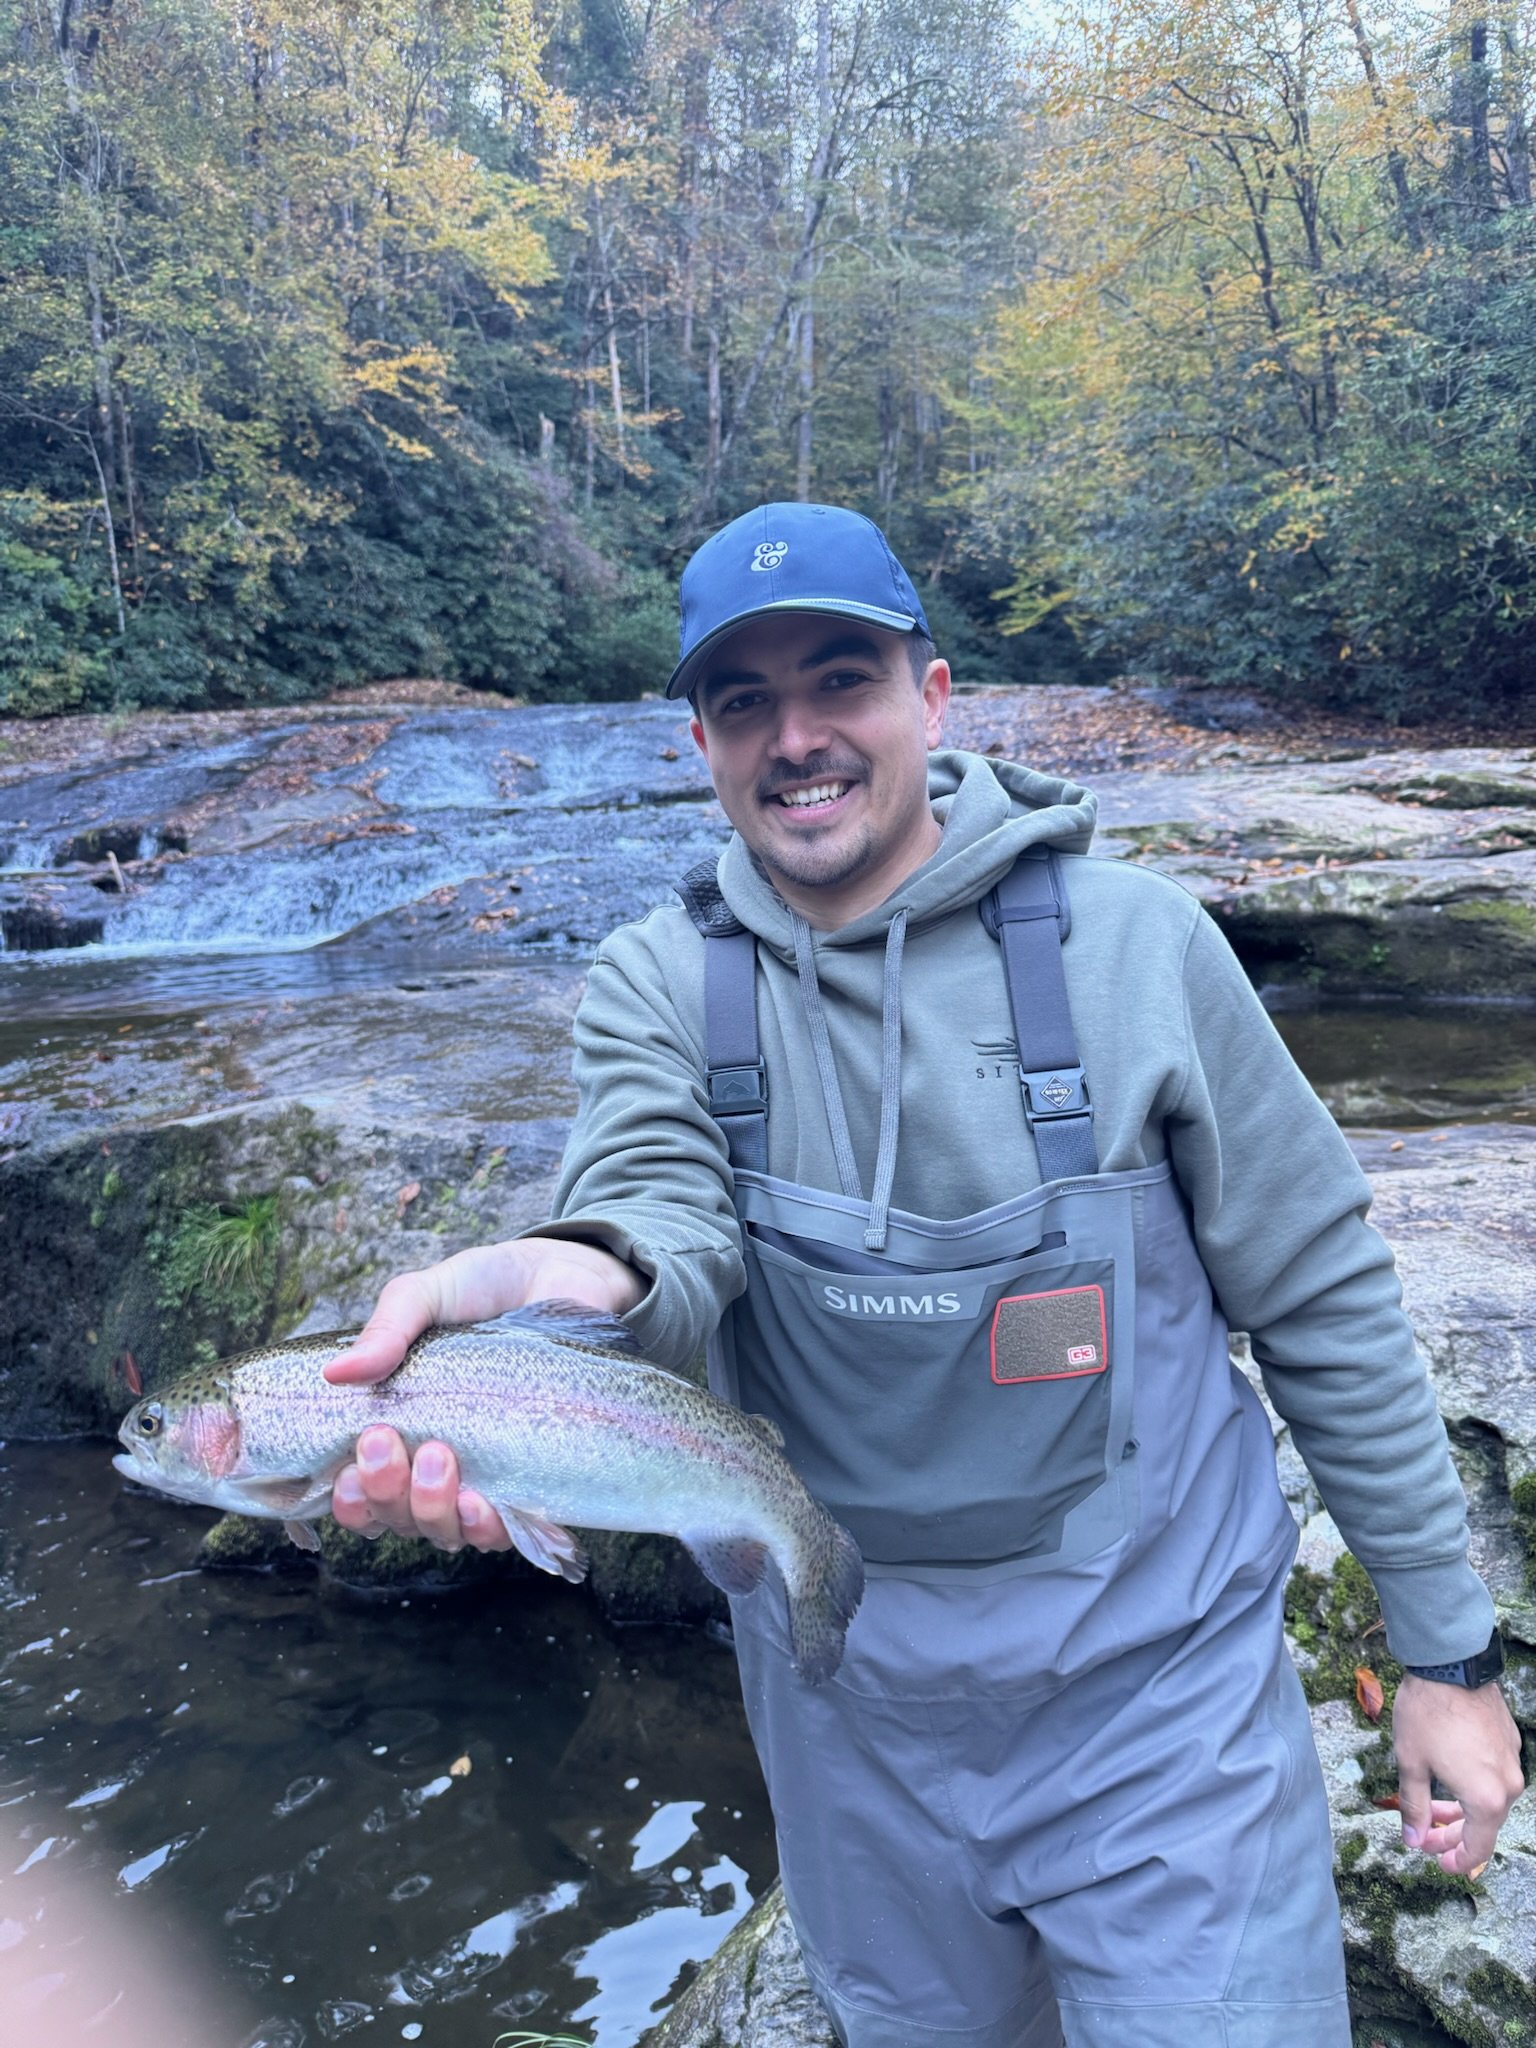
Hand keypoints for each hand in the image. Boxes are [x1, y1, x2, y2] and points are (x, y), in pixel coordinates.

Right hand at [325, 1236, 642, 1550]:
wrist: (562, 1275)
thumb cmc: (484, 1290)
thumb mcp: (426, 1296)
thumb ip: (386, 1330)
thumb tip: (336, 1374)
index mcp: (398, 1430)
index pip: (360, 1494)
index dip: (350, 1501)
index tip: (347, 1469)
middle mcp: (435, 1468)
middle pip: (397, 1518)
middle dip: (385, 1493)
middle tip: (385, 1440)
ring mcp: (485, 1478)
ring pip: (445, 1531)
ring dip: (432, 1509)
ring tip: (438, 1455)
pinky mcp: (533, 1481)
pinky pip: (505, 1531)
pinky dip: (486, 1527)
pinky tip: (480, 1502)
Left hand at [1392, 1673, 1524, 1876]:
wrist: (1450, 1665)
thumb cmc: (1427, 1714)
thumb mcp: (1411, 1764)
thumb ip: (1414, 1807)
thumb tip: (1412, 1839)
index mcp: (1486, 1799)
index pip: (1478, 1848)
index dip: (1456, 1861)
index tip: (1437, 1862)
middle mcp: (1507, 1785)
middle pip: (1484, 1825)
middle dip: (1452, 1834)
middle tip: (1425, 1836)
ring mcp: (1511, 1761)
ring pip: (1489, 1799)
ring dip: (1462, 1808)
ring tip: (1432, 1805)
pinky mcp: (1509, 1741)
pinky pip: (1493, 1775)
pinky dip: (1473, 1785)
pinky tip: (1449, 1775)